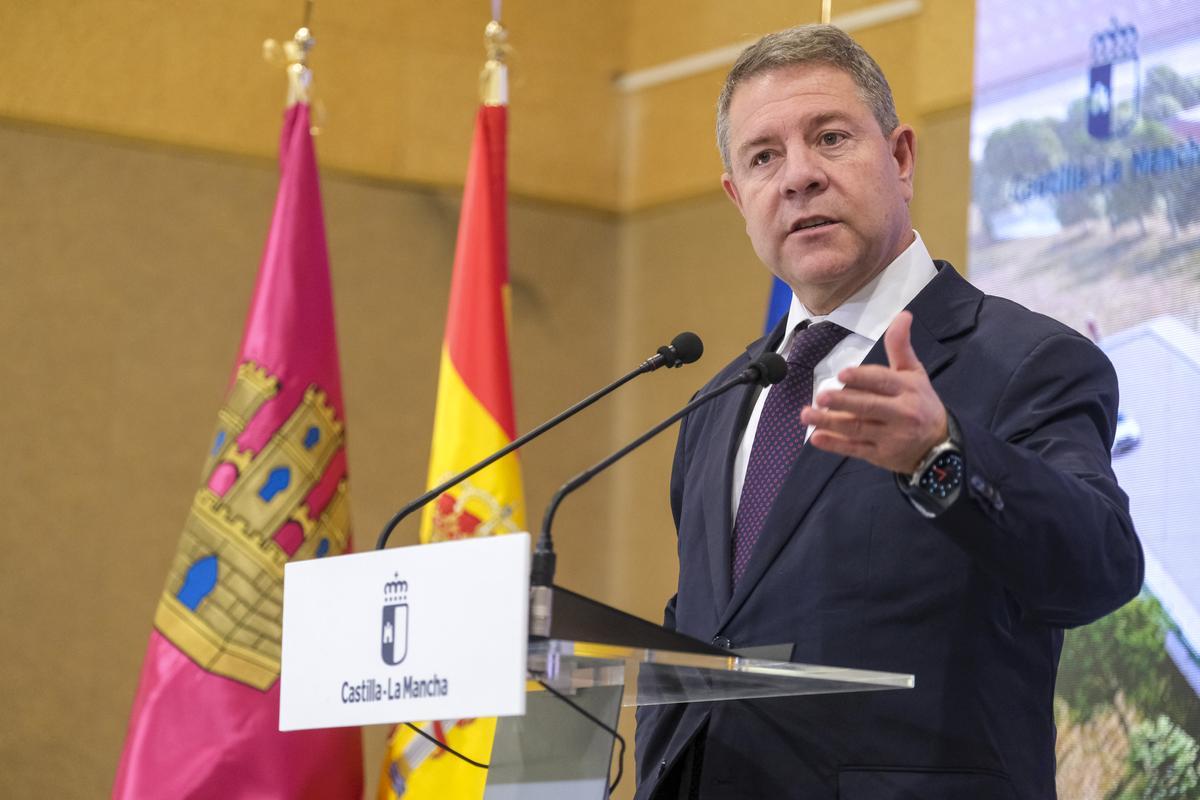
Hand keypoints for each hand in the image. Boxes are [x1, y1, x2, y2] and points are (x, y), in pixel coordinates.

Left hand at [800, 311, 947, 473]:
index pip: (883, 382)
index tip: (842, 375)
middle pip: (869, 406)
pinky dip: (835, 445)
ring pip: (857, 428)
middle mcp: (901, 413)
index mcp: (908, 389)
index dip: (862, 378)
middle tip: (821, 396)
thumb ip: (901, 347)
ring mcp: (890, 437)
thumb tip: (903, 315)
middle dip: (843, 402)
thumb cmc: (921, 403)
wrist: (938, 446)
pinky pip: (855, 449)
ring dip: (830, 422)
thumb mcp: (915, 374)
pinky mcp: (880, 455)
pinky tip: (816, 438)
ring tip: (807, 415)